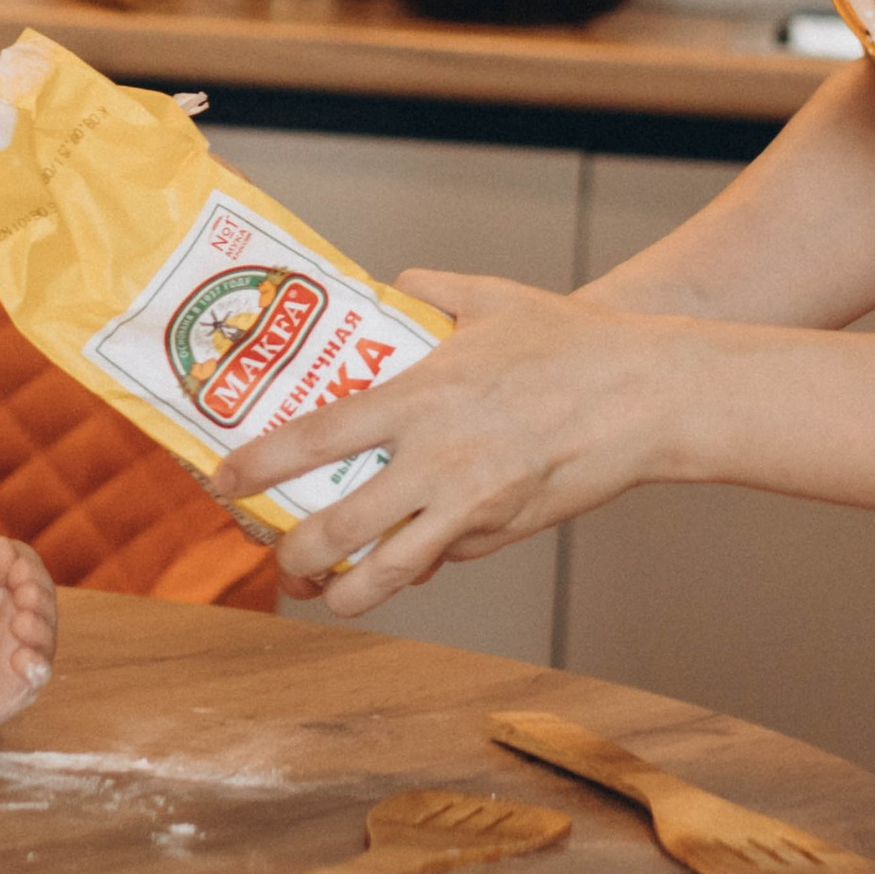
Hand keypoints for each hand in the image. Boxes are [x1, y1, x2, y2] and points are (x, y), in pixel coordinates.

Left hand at [208, 269, 672, 616]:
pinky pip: (447, 558)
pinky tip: (405, 555)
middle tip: (275, 551)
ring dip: (346, 592)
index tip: (224, 480)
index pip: (315, 439)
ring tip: (324, 590)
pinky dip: (420, 563)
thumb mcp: (491, 297)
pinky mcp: (505, 533)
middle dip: (293, 553)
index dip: (258, 466)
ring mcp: (472, 508)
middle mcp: (437, 462)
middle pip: (338, 529)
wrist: (649, 396)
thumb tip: (392, 281)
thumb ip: (431, 286)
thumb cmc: (572, 345)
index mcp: (420, 399)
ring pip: (390, 573)